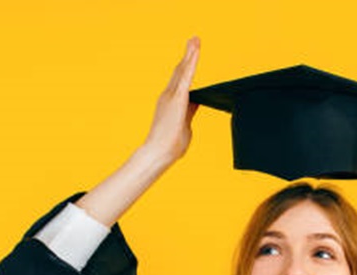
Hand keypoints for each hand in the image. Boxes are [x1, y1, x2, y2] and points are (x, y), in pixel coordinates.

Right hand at [142, 37, 200, 168]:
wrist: (160, 152)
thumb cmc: (171, 146)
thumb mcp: (184, 125)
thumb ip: (189, 113)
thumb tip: (195, 106)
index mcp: (171, 103)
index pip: (180, 82)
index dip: (186, 68)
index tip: (190, 57)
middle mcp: (168, 95)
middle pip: (180, 71)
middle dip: (188, 55)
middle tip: (194, 41)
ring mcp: (172, 95)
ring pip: (183, 70)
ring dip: (190, 54)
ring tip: (196, 40)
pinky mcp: (177, 97)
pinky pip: (187, 76)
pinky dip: (192, 62)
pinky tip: (196, 51)